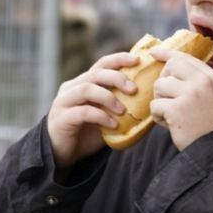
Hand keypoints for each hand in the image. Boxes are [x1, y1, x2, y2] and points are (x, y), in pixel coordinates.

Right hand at [45, 50, 139, 170]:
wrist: (62, 153)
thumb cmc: (87, 133)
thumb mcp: (107, 116)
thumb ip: (121, 107)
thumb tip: (151, 104)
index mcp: (84, 83)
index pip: (102, 64)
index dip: (119, 59)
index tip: (137, 60)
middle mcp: (72, 88)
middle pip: (96, 73)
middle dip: (117, 78)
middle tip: (134, 89)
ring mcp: (64, 102)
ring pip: (87, 89)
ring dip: (108, 97)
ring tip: (123, 110)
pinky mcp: (61, 118)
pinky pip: (82, 112)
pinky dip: (100, 116)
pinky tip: (112, 124)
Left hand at [147, 44, 212, 149]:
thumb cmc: (212, 125)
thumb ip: (196, 81)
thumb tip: (170, 68)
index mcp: (211, 77)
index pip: (184, 57)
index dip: (167, 54)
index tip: (154, 53)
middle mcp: (202, 81)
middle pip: (170, 67)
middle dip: (163, 81)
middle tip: (167, 98)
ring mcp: (190, 94)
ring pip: (159, 86)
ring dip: (160, 101)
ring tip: (172, 115)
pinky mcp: (177, 109)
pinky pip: (155, 105)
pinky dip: (158, 117)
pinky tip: (170, 125)